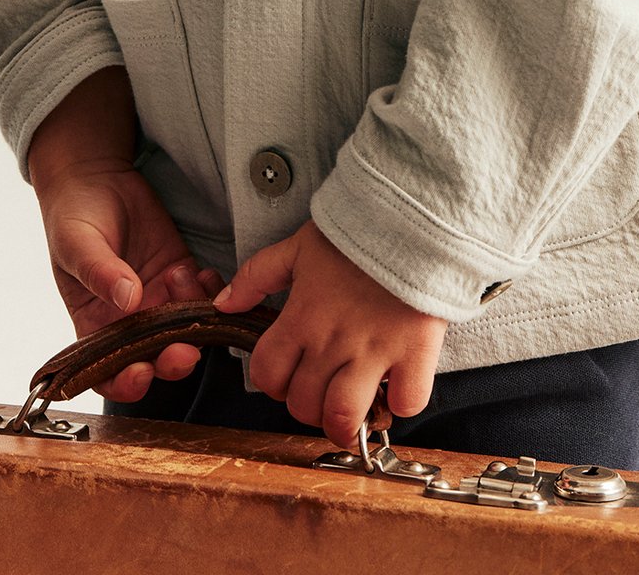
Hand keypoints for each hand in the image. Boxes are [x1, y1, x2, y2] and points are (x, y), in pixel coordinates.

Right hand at [34, 158, 227, 401]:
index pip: (107, 372)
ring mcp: (158, 298)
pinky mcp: (179, 272)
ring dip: (194, 320)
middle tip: (186, 348)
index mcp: (93, 324)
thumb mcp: (76, 243)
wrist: (96, 178)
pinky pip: (202, 295)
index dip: (124, 383)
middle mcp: (128, 321)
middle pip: (154, 358)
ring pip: (184, 330)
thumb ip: (100, 272)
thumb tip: (127, 299)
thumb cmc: (73, 215)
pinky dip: (210, 292)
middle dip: (172, 360)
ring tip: (183, 278)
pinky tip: (204, 273)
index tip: (140, 373)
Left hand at [212, 219, 447, 450]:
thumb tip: (223, 303)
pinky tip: (394, 387)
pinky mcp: (415, 353)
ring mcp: (374, 352)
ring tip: (352, 404)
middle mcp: (333, 342)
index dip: (273, 381)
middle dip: (306, 404)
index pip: (267, 376)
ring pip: (344, 417)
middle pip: (303, 406)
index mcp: (301, 318)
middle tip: (321, 387)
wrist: (410, 217)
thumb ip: (256, 275)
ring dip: (344, 420)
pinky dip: (399, 403)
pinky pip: (405, 402)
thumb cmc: (354, 233)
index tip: (288, 373)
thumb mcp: (297, 246)